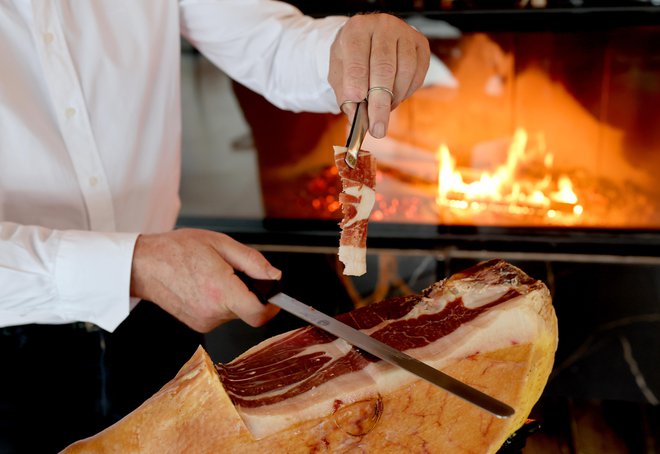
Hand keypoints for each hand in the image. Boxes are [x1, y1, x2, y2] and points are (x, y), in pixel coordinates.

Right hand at [130, 228, 280, 331]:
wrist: (144, 265)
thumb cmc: (178, 250)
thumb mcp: (221, 244)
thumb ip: (253, 262)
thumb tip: (275, 276)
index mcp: (221, 291)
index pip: (259, 314)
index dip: (273, 306)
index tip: (275, 295)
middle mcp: (213, 312)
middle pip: (249, 310)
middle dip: (249, 292)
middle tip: (232, 271)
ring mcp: (204, 322)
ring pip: (236, 312)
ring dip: (234, 296)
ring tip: (214, 275)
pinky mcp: (198, 325)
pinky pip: (221, 315)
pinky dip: (221, 301)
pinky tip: (205, 286)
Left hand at [328, 13, 429, 138]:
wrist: (368, 40)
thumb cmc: (351, 59)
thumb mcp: (339, 74)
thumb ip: (345, 96)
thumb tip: (356, 121)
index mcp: (357, 29)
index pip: (357, 57)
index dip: (357, 81)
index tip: (357, 102)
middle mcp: (383, 26)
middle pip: (384, 68)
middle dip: (380, 103)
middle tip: (377, 129)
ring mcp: (405, 33)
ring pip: (405, 71)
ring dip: (394, 99)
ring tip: (383, 112)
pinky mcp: (421, 44)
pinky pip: (418, 74)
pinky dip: (406, 92)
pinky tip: (395, 97)